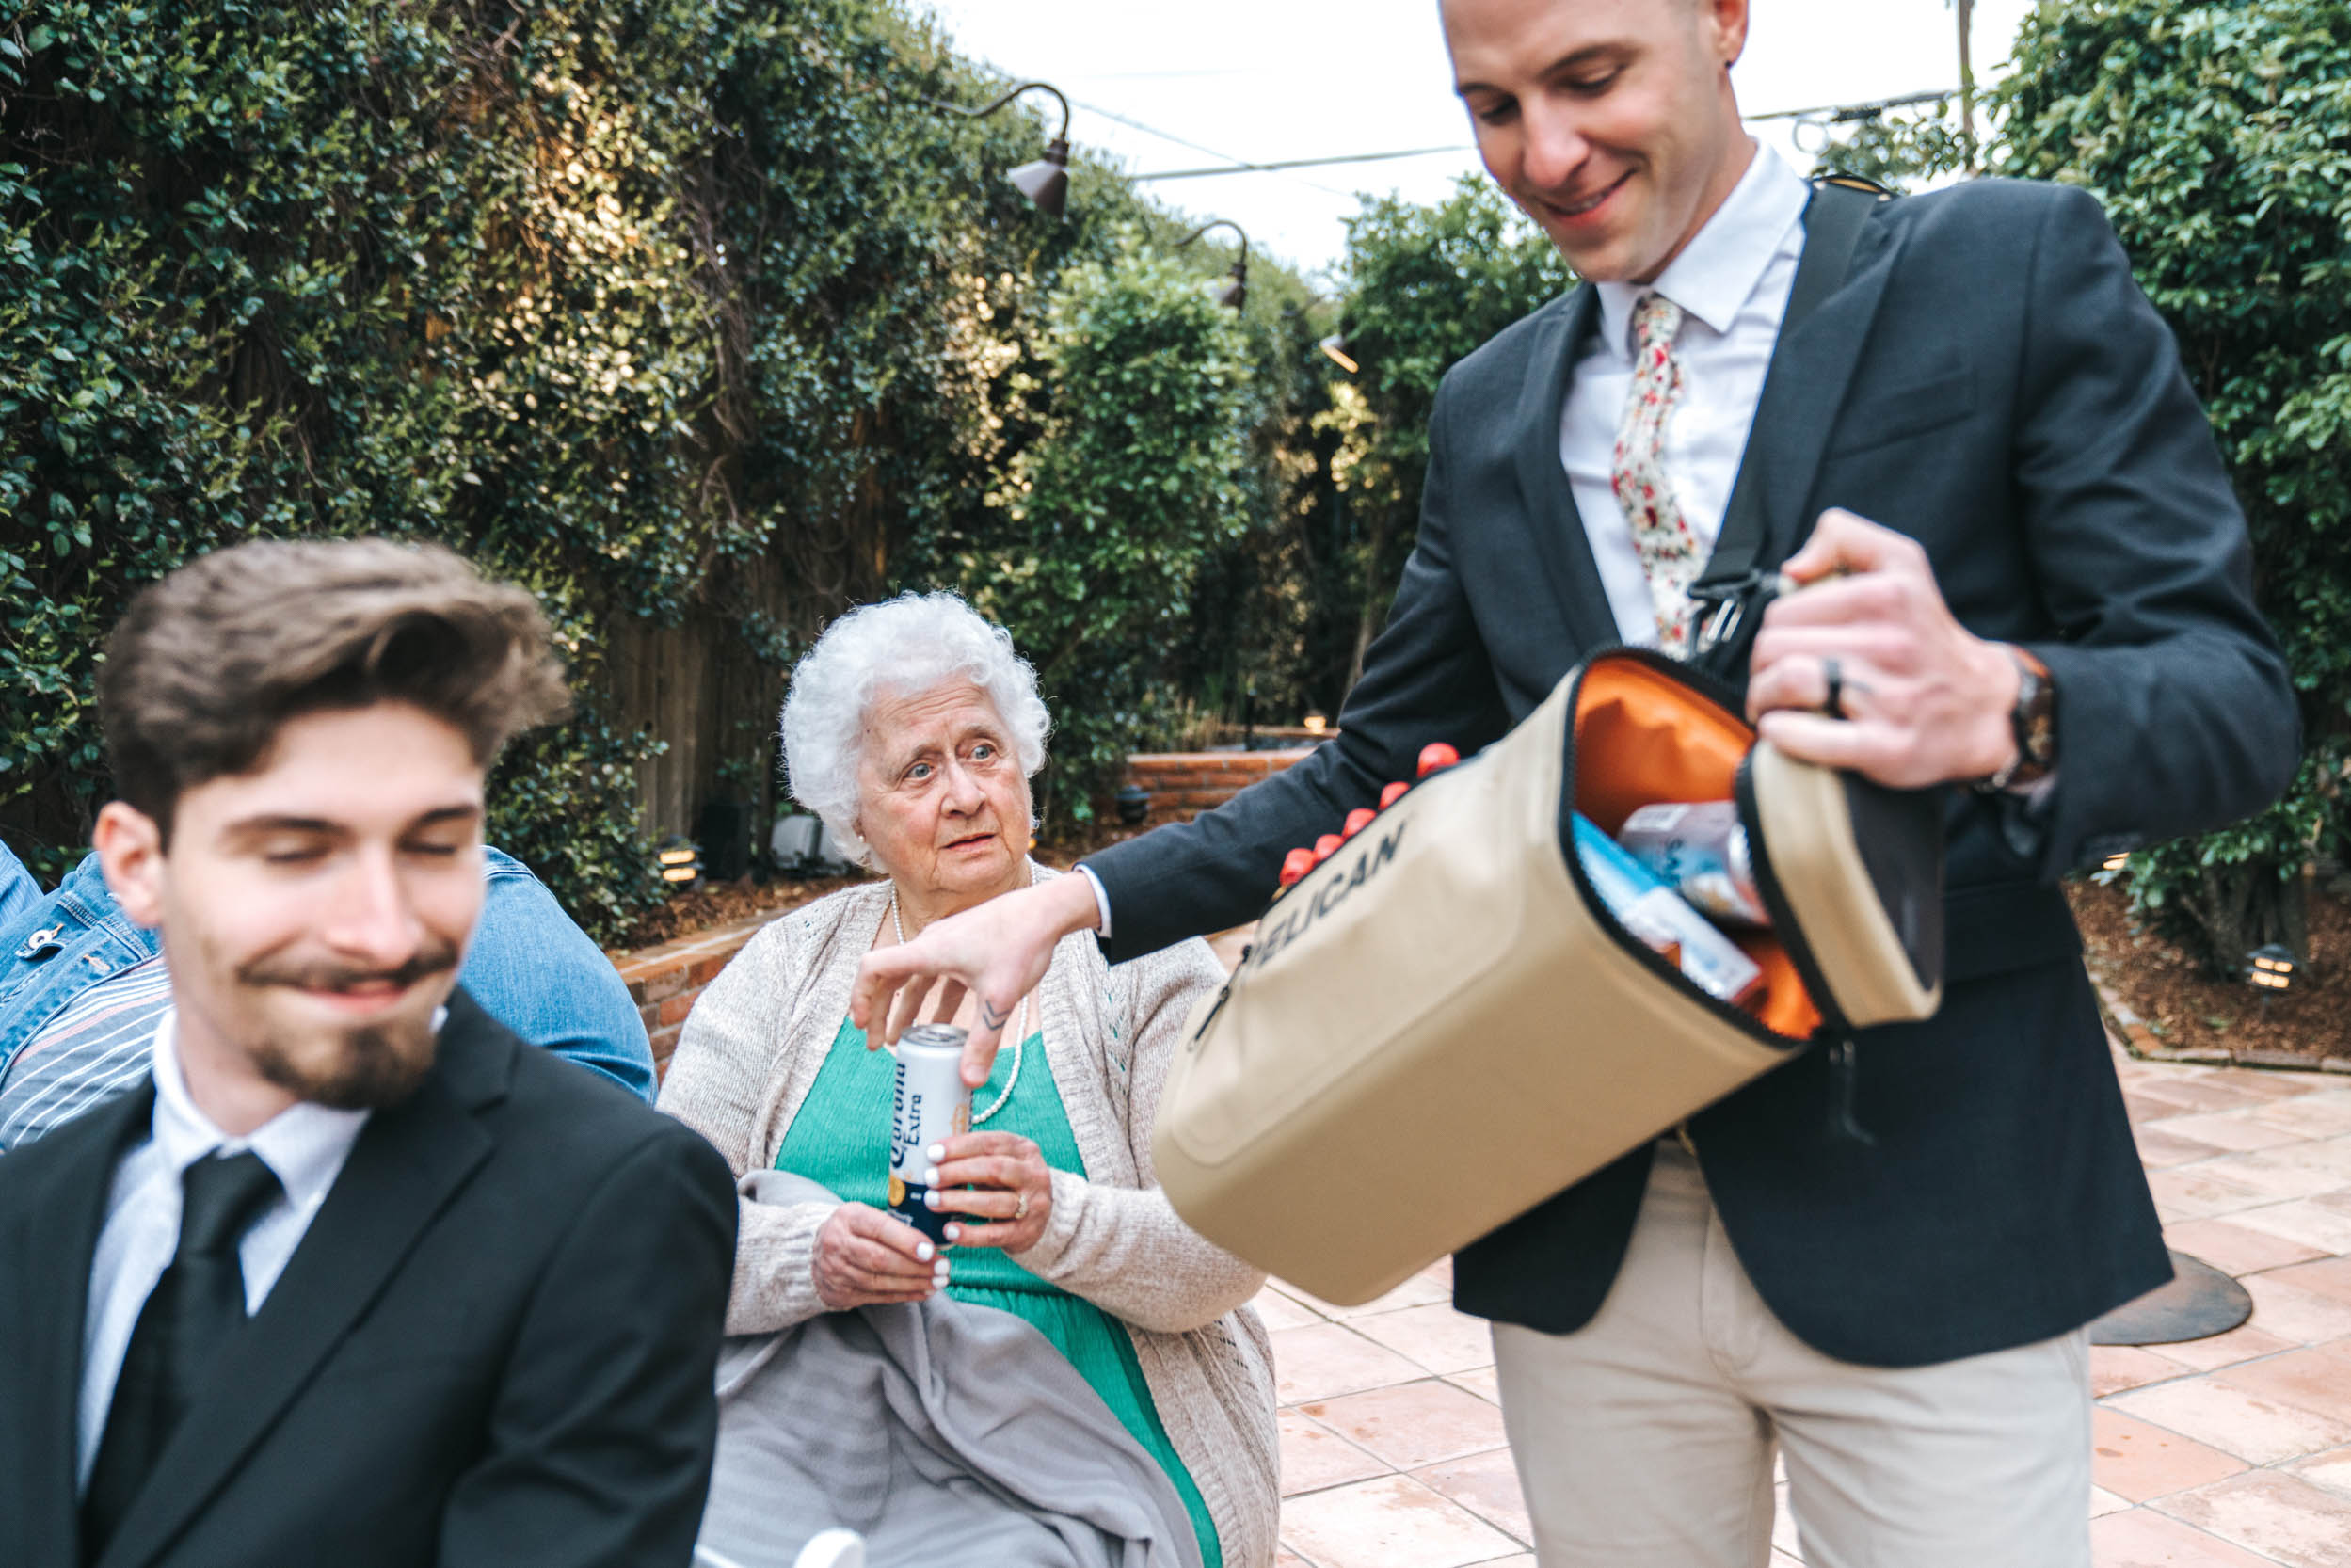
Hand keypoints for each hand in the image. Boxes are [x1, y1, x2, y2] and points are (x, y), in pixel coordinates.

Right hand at [812, 1202, 947, 1309]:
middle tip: (943, 1267)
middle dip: (916, 1266)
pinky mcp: (842, 1292)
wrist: (814, 1252)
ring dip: (914, 1283)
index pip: (880, 1229)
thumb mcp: (865, 1214)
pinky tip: (924, 1291)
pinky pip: (878, 1296)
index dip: (907, 1241)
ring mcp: (838, 1271)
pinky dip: (904, 1295)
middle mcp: (839, 1244)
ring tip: (938, 1281)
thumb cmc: (853, 1229)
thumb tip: (934, 1236)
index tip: (930, 1250)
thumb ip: (893, 1223)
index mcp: (849, 1217)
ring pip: (880, 1281)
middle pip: (881, 1259)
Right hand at [851, 872, 1101, 1087]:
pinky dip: (934, 1002)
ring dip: (906, 1010)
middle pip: (890, 978)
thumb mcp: (999, 999)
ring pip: (916, 980)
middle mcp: (931, 945)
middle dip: (880, 1012)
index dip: (860, 997)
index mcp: (928, 951)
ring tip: (898, 1040)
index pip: (874, 968)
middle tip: (875, 1045)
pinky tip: (940, 1027)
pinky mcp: (965, 949)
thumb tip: (969, 1082)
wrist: (1046, 912)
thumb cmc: (1020, 944)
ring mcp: (948, 945)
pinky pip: (939, 978)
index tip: (861, 1026)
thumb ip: (983, 1042)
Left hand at [924, 1132, 1052, 1253]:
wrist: (1039, 1217)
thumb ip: (974, 1157)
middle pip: (994, 1169)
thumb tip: (931, 1157)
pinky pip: (994, 1234)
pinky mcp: (1026, 1232)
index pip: (990, 1143)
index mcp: (1024, 1149)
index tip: (932, 1153)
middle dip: (957, 1172)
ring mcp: (1033, 1205)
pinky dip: (970, 1234)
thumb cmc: (1007, 1184)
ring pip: (994, 1202)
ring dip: (959, 1201)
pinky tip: (949, 1230)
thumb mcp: (1000, 1163)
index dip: (959, 1147)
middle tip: (930, 1178)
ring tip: (932, 1201)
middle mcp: (1033, 1175)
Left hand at [1745, 508, 2020, 788]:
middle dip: (1763, 667)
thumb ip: (1844, 539)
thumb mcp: (1901, 564)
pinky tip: (1787, 729)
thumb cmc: (1926, 638)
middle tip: (1778, 680)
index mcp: (1887, 596)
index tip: (1788, 645)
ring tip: (1777, 705)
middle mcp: (1891, 643)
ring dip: (1764, 700)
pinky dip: (1782, 733)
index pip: (1783, 610)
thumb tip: (1792, 568)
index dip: (1774, 630)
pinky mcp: (1887, 747)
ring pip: (1786, 683)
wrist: (1983, 708)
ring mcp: (1890, 698)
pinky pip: (1805, 735)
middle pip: (1774, 647)